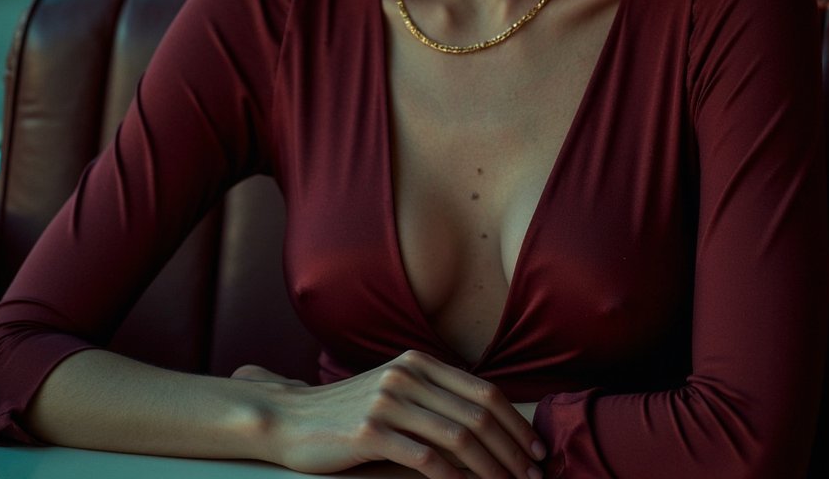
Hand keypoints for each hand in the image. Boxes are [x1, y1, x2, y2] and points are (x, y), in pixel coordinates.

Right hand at [235, 349, 545, 478]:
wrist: (292, 418)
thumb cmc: (349, 412)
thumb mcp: (395, 391)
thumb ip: (433, 398)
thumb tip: (487, 426)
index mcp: (419, 362)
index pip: (484, 392)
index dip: (516, 423)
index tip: (536, 451)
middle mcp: (408, 374)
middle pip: (478, 415)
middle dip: (513, 450)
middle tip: (533, 476)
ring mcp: (389, 400)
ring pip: (459, 438)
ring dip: (492, 469)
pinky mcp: (371, 431)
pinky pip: (426, 459)